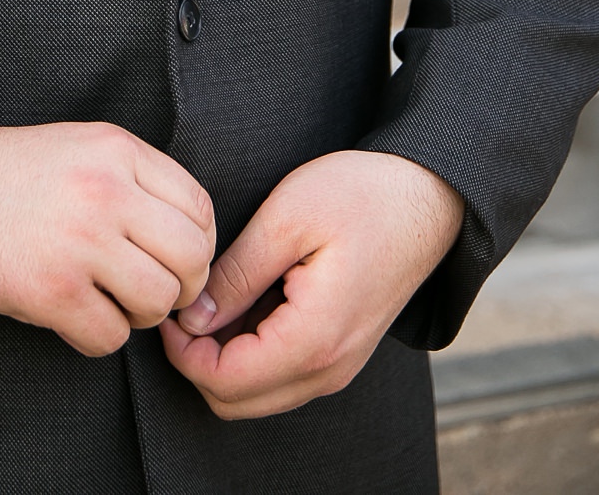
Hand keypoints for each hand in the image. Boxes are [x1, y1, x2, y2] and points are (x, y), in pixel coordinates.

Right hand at [0, 120, 215, 355]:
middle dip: (180, 287)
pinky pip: (111, 337)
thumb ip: (131, 178)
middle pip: (192, 258)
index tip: (174, 261)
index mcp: (116, 149)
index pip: (199, 207)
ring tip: (105, 300)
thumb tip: (187, 236)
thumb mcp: (75, 146)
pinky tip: (70, 315)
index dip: (197, 246)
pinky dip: (96, 337)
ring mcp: (81, 240)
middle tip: (150, 292)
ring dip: (138, 315)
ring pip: (158, 301)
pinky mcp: (51, 290)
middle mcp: (107, 190)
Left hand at [161, 150, 462, 418]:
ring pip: (256, 394)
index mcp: (314, 339)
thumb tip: (191, 318)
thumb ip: (236, 275)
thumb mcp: (287, 219)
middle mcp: (328, 369)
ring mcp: (337, 366)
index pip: (224, 382)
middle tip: (183, 303)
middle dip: (196, 361)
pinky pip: (280, 375)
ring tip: (215, 294)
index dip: (181, 352)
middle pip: (234, 401)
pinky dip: (249, 352)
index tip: (170, 306)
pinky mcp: (339, 353)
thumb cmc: (361, 196)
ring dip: (222, 357)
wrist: (428, 196)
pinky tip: (243, 299)